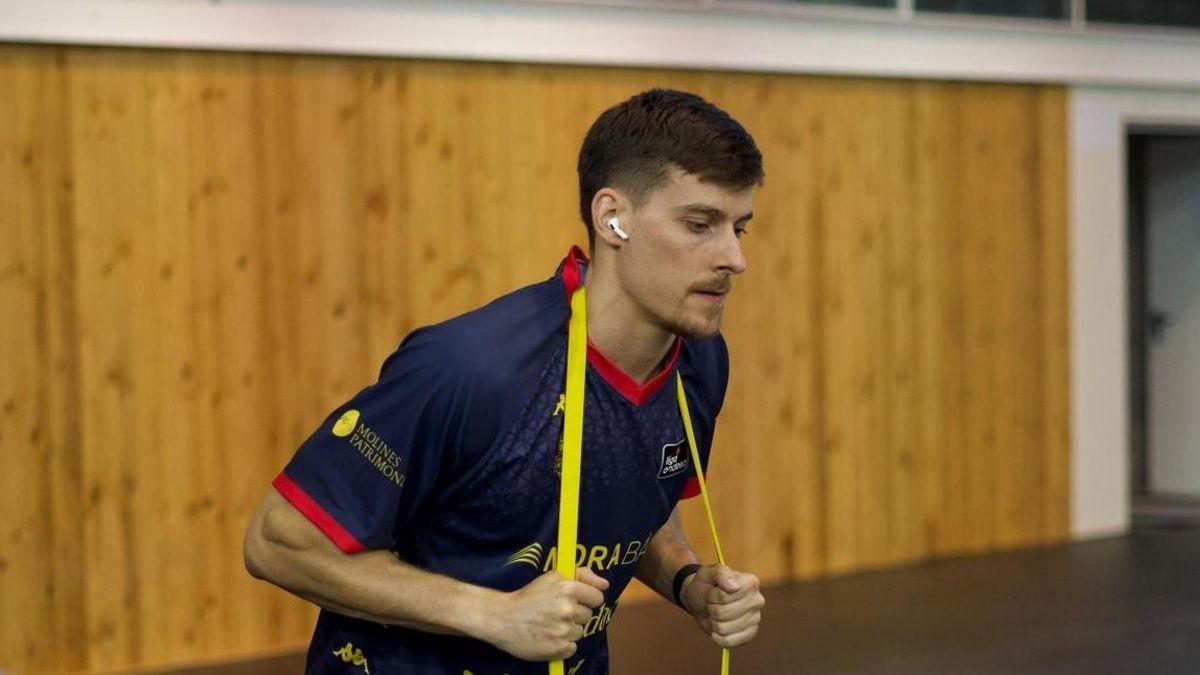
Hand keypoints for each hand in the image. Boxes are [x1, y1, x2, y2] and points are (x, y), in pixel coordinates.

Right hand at [487, 567, 609, 660]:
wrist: (503, 620)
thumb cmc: (528, 597)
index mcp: (568, 589)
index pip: (597, 598)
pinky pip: (572, 647)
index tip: (575, 601)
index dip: (587, 599)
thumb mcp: (552, 578)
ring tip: (549, 625)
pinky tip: (549, 637)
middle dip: (576, 614)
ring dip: (568, 630)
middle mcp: (568, 610)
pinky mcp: (559, 648)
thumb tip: (605, 584)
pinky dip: (563, 644)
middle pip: (588, 615)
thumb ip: (582, 575)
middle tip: (556, 612)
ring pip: (580, 631)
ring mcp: (564, 631)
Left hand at [679, 564, 763, 648]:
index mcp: (751, 582)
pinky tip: (719, 626)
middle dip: (712, 608)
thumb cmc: (707, 584)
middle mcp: (757, 600)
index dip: (712, 596)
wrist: (702, 600)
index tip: (713, 590)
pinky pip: (728, 641)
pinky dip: (717, 636)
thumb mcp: (708, 573)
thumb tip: (734, 586)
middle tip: (713, 602)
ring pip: (724, 629)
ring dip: (713, 622)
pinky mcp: (750, 634)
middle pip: (723, 613)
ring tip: (716, 613)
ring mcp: (755, 618)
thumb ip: (720, 573)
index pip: (725, 596)